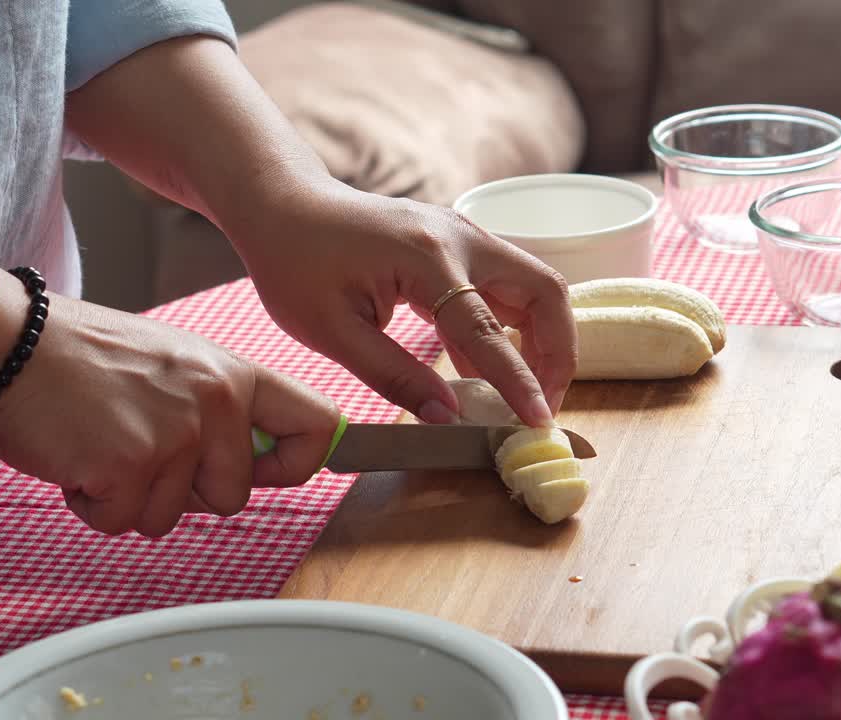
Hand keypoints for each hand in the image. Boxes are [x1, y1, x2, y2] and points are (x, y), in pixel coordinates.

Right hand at [0, 288, 339, 537]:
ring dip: (132, 497)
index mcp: (235, 374)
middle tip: (141, 447)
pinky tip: (80, 458)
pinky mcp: (130, 465)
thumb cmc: (89, 358)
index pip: (318, 423)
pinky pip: (122, 522)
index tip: (272, 474)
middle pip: (234, 497)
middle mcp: (217, 402)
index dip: (300, 463)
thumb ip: (225, 410)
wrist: (12, 344)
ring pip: (172, 517)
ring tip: (105, 443)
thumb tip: (263, 463)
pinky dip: (94, 505)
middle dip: (186, 492)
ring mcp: (175, 435)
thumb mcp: (180, 364)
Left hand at [225, 179, 577, 427]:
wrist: (284, 206)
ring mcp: (466, 237)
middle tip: (542, 405)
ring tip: (521, 395)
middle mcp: (461, 239)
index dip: (519, 381)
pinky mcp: (461, 246)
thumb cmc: (295, 264)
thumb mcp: (333, 332)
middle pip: (544, 292)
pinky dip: (510, 330)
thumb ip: (395, 376)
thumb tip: (448, 418)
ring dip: (541, 341)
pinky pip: (506, 288)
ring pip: (535, 287)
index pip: (489, 331)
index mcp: (426, 258)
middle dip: (557, 352)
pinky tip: (484, 371)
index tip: (538, 422)